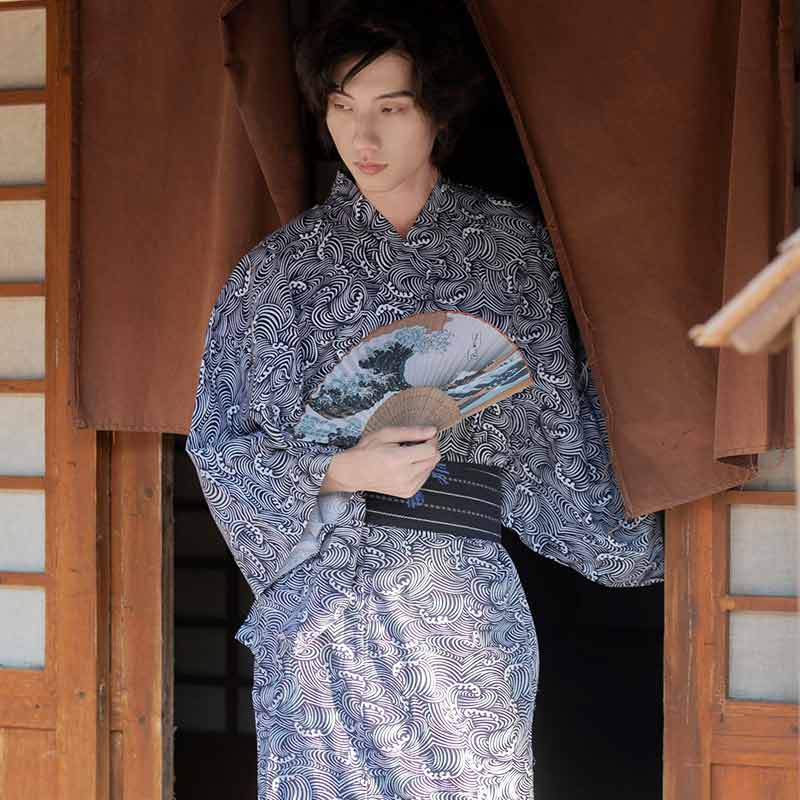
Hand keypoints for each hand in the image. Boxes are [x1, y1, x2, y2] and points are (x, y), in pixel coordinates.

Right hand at [320, 426, 439, 497]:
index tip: (426, 436)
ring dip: (425, 459)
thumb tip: (432, 431)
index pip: (430, 450)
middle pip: (433, 460)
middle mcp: (405, 476)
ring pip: (431, 469)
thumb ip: (412, 432)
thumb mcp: (386, 434)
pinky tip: (407, 465)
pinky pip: (424, 478)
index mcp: (398, 460)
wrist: (353, 472)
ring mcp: (407, 487)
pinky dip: (420, 470)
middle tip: (417, 443)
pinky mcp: (407, 493)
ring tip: (408, 455)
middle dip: (430, 449)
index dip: (431, 440)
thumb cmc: (366, 451)